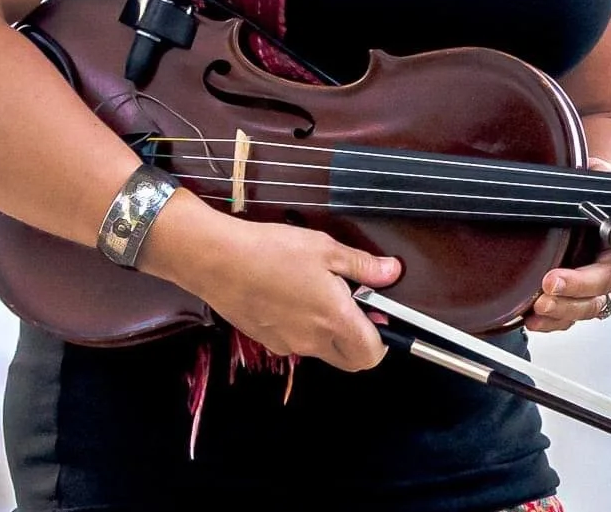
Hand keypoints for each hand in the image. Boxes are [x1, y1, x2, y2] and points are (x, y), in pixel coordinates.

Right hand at [146, 200, 402, 371]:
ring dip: (330, 333)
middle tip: (354, 306)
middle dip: (360, 342)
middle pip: (351, 362)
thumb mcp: (325, 248)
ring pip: (323, 351)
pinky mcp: (267, 341)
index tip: (377, 312)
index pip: (372, 354)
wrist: (218, 261)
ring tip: (318, 293)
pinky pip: (296, 342)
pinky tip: (290, 296)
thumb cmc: (272, 250)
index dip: (383, 338)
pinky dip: (303, 328)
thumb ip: (362, 266)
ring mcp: (288, 344)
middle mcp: (313, 341)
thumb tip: (392, 272)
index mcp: (334, 319)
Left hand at [527, 158, 610, 331]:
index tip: (553, 279)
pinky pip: (568, 317)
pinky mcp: (577, 294)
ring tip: (534, 311)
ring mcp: (594, 287)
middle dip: (566, 300)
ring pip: (582, 311)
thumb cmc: (600, 186)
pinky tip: (532, 319)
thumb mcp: (602, 177)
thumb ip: (604, 182)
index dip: (582, 282)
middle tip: (541, 294)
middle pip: (595, 299)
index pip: (608, 274)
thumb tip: (602, 182)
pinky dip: (550, 322)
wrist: (600, 194)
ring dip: (557, 315)